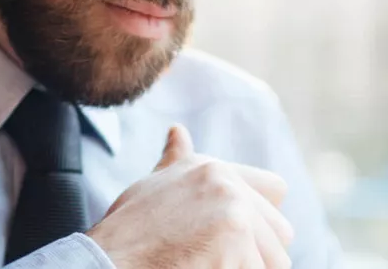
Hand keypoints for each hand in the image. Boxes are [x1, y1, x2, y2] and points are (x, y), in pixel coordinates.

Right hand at [86, 125, 292, 268]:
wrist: (105, 264)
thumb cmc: (126, 235)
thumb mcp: (154, 187)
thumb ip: (177, 161)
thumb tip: (178, 132)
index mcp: (211, 169)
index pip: (276, 190)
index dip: (263, 222)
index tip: (232, 240)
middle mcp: (225, 184)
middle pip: (281, 232)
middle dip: (260, 254)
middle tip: (215, 260)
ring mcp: (232, 211)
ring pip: (275, 260)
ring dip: (246, 268)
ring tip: (204, 265)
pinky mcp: (234, 241)